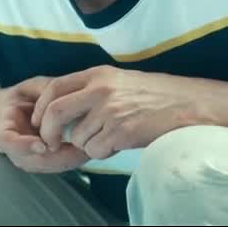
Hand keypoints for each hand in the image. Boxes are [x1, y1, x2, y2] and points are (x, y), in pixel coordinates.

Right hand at [0, 76, 89, 172]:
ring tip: (89, 148)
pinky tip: (86, 151)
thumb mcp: (34, 86)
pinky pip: (58, 165)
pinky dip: (73, 160)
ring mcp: (28, 157)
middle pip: (31, 161)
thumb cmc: (29, 96)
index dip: (22, 145)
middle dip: (58, 158)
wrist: (22, 109)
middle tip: (82, 149)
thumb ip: (44, 90)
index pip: (7, 141)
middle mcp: (14, 148)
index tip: (42, 145)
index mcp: (6, 125)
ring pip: (47, 166)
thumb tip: (57, 97)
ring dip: (68, 161)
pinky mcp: (43, 162)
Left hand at [30, 66, 204, 159]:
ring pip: (77, 137)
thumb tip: (63, 107)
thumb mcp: (120, 80)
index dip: (40, 108)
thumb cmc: (156, 94)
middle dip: (48, 132)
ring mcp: (110, 111)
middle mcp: (100, 90)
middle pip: (54, 112)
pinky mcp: (121, 132)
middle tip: (52, 142)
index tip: (40, 121)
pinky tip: (121, 142)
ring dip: (87, 144)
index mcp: (98, 74)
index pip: (53, 88)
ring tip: (110, 136)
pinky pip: (96, 150)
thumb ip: (92, 89)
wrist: (188, 104)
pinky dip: (104, 152)